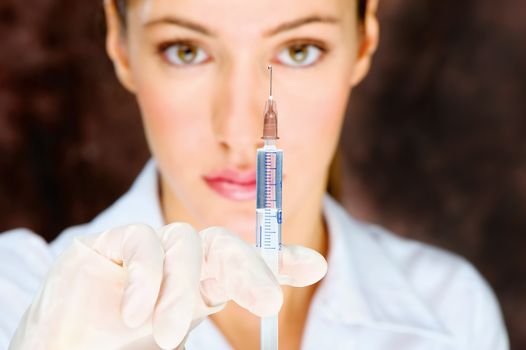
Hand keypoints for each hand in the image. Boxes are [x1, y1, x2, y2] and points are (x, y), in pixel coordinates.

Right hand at [9, 223, 326, 348]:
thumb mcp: (174, 340)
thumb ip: (204, 318)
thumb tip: (272, 317)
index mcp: (200, 287)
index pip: (246, 266)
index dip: (281, 261)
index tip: (316, 266)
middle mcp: (180, 264)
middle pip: (224, 246)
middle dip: (252, 269)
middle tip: (272, 302)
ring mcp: (147, 249)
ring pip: (184, 243)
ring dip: (181, 289)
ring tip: (167, 331)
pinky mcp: (111, 242)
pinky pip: (141, 243)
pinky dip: (145, 278)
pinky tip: (136, 313)